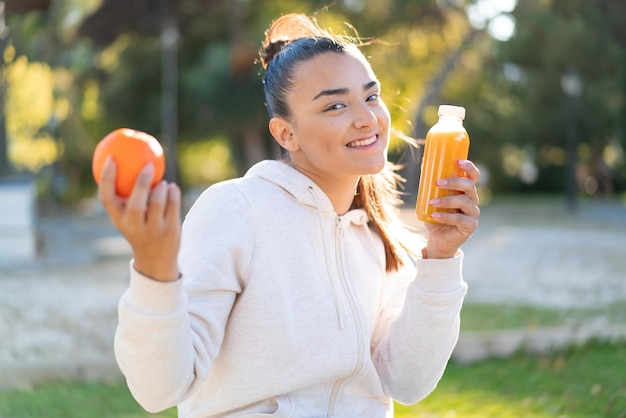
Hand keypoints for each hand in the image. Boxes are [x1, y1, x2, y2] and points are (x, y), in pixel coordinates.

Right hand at [98, 157, 181, 280]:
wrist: (155, 260)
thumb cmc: (138, 229)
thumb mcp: (126, 217)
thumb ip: (124, 196)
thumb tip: (126, 162)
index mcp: (118, 220)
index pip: (106, 198)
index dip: (107, 177)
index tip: (111, 158)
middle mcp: (133, 226)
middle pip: (136, 203)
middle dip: (142, 182)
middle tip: (148, 164)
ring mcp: (153, 230)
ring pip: (157, 203)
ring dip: (161, 188)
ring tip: (162, 183)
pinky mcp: (170, 231)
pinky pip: (173, 205)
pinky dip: (173, 193)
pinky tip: (172, 188)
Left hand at [422, 160, 479, 258]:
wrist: (437, 239)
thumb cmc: (435, 215)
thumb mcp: (430, 197)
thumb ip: (429, 183)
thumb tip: (423, 162)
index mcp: (466, 191)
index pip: (473, 176)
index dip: (469, 167)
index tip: (457, 161)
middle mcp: (473, 200)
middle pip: (469, 186)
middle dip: (454, 182)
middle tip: (438, 182)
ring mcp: (473, 213)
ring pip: (464, 202)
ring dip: (447, 200)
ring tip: (432, 202)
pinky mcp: (470, 226)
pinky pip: (460, 219)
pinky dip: (446, 217)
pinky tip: (434, 216)